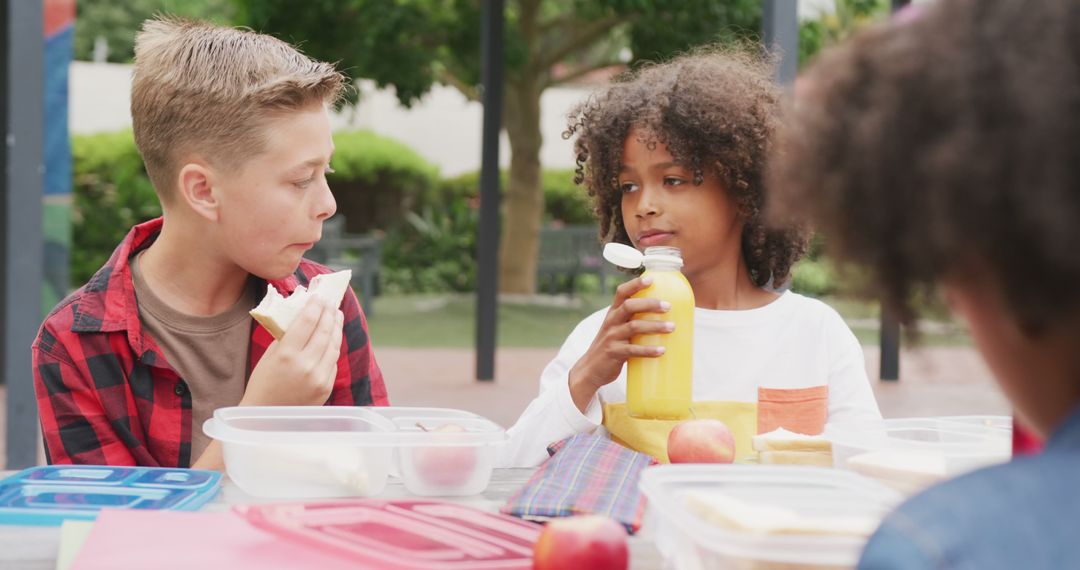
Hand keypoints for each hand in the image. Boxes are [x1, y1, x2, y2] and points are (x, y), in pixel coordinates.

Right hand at [242, 295, 343, 405]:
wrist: (266, 418)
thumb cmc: (263, 384)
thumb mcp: (269, 357)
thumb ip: (286, 337)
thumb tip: (302, 315)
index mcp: (286, 355)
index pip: (307, 322)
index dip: (316, 306)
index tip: (319, 296)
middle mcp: (305, 366)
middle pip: (324, 332)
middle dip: (329, 313)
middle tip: (331, 302)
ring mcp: (319, 378)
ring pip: (333, 346)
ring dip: (336, 328)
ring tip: (336, 315)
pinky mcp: (326, 387)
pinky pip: (332, 362)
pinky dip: (332, 347)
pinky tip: (332, 337)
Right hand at [568, 276, 672, 411]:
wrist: (590, 369)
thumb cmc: (610, 346)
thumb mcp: (616, 329)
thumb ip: (632, 321)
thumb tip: (663, 316)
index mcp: (612, 313)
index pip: (621, 292)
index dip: (635, 284)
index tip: (651, 279)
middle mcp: (611, 322)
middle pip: (629, 306)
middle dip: (650, 304)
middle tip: (668, 306)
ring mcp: (611, 337)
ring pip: (634, 327)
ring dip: (654, 326)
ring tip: (672, 328)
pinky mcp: (614, 353)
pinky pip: (633, 350)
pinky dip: (648, 350)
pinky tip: (661, 350)